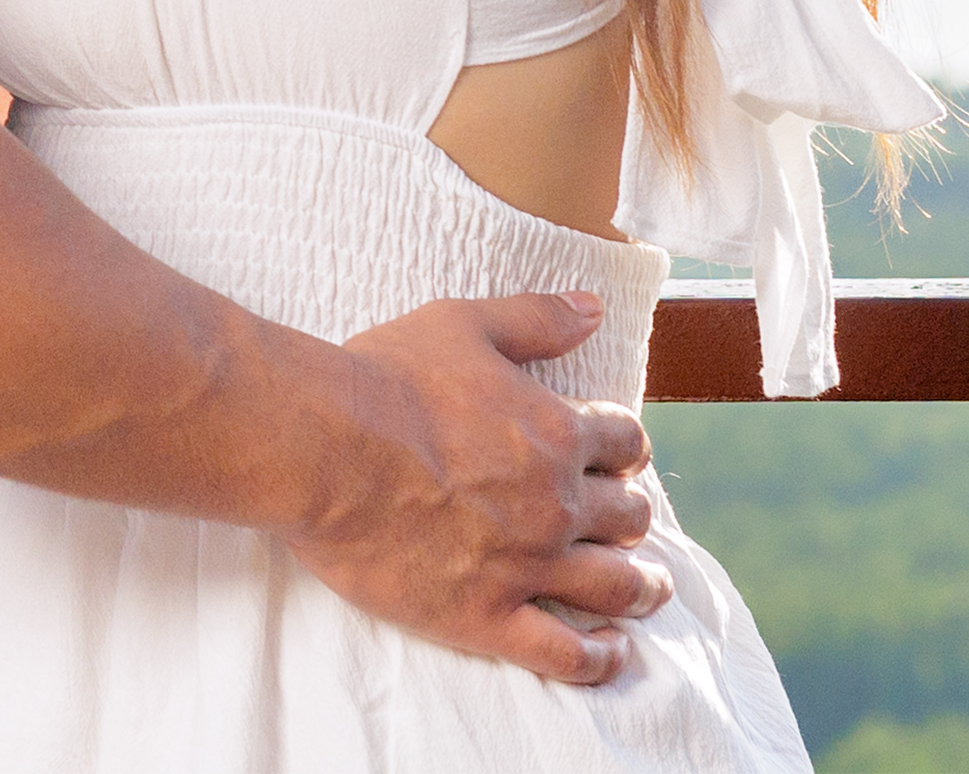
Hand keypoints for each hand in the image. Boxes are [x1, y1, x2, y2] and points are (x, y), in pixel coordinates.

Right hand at [296, 295, 667, 684]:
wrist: (321, 448)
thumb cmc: (382, 380)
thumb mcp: (461, 324)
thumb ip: (535, 317)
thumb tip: (594, 309)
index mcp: (556, 431)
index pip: (626, 442)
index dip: (626, 448)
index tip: (618, 457)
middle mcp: (556, 502)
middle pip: (628, 516)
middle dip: (632, 517)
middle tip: (625, 524)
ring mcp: (527, 565)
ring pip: (616, 586)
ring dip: (642, 587)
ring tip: (648, 590)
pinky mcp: (488, 617)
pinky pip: (566, 655)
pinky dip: (599, 660)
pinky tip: (612, 654)